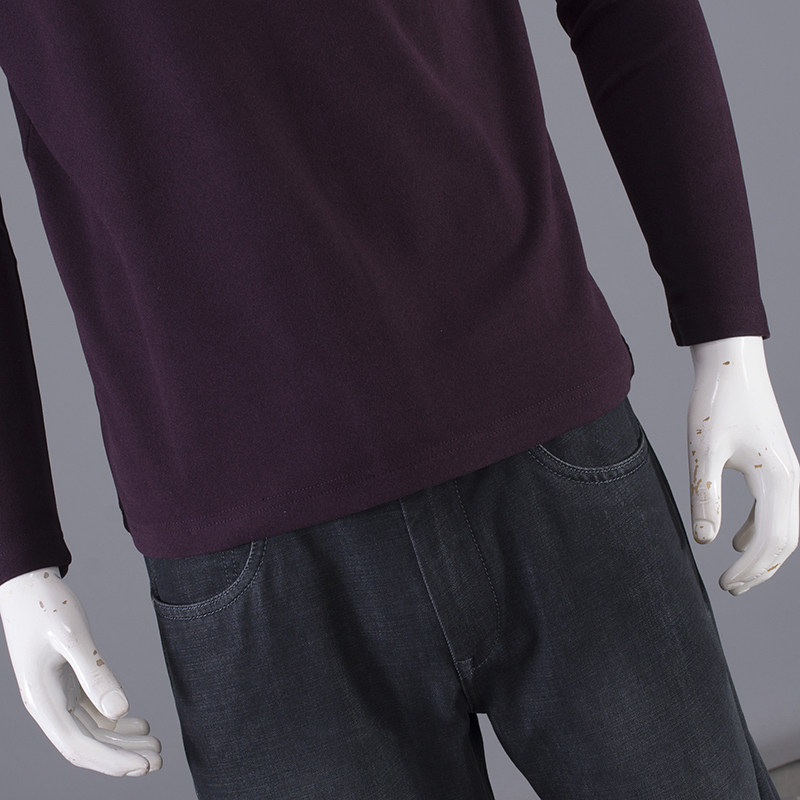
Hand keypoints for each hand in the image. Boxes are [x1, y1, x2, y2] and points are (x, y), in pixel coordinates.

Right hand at [0, 567, 161, 775]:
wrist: (28, 585)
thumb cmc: (46, 606)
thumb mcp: (73, 637)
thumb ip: (96, 674)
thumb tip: (121, 709)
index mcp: (42, 701)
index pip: (80, 745)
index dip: (112, 759)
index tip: (144, 765)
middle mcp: (47, 705)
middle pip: (87, 745)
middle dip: (122, 757)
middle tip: (159, 761)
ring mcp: (55, 696)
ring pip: (91, 731)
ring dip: (122, 741)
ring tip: (155, 745)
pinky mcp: (65, 684)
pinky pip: (91, 713)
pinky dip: (115, 721)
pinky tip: (140, 724)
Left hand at [688, 336, 799, 594]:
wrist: (732, 365)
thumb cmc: (716, 403)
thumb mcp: (703, 451)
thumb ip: (705, 497)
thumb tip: (706, 543)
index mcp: (778, 478)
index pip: (771, 540)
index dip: (750, 569)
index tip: (722, 584)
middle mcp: (793, 479)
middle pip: (786, 541)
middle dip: (761, 570)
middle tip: (729, 589)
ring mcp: (789, 472)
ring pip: (786, 528)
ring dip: (764, 554)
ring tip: (735, 574)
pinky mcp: (778, 466)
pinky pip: (779, 511)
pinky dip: (762, 532)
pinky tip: (735, 538)